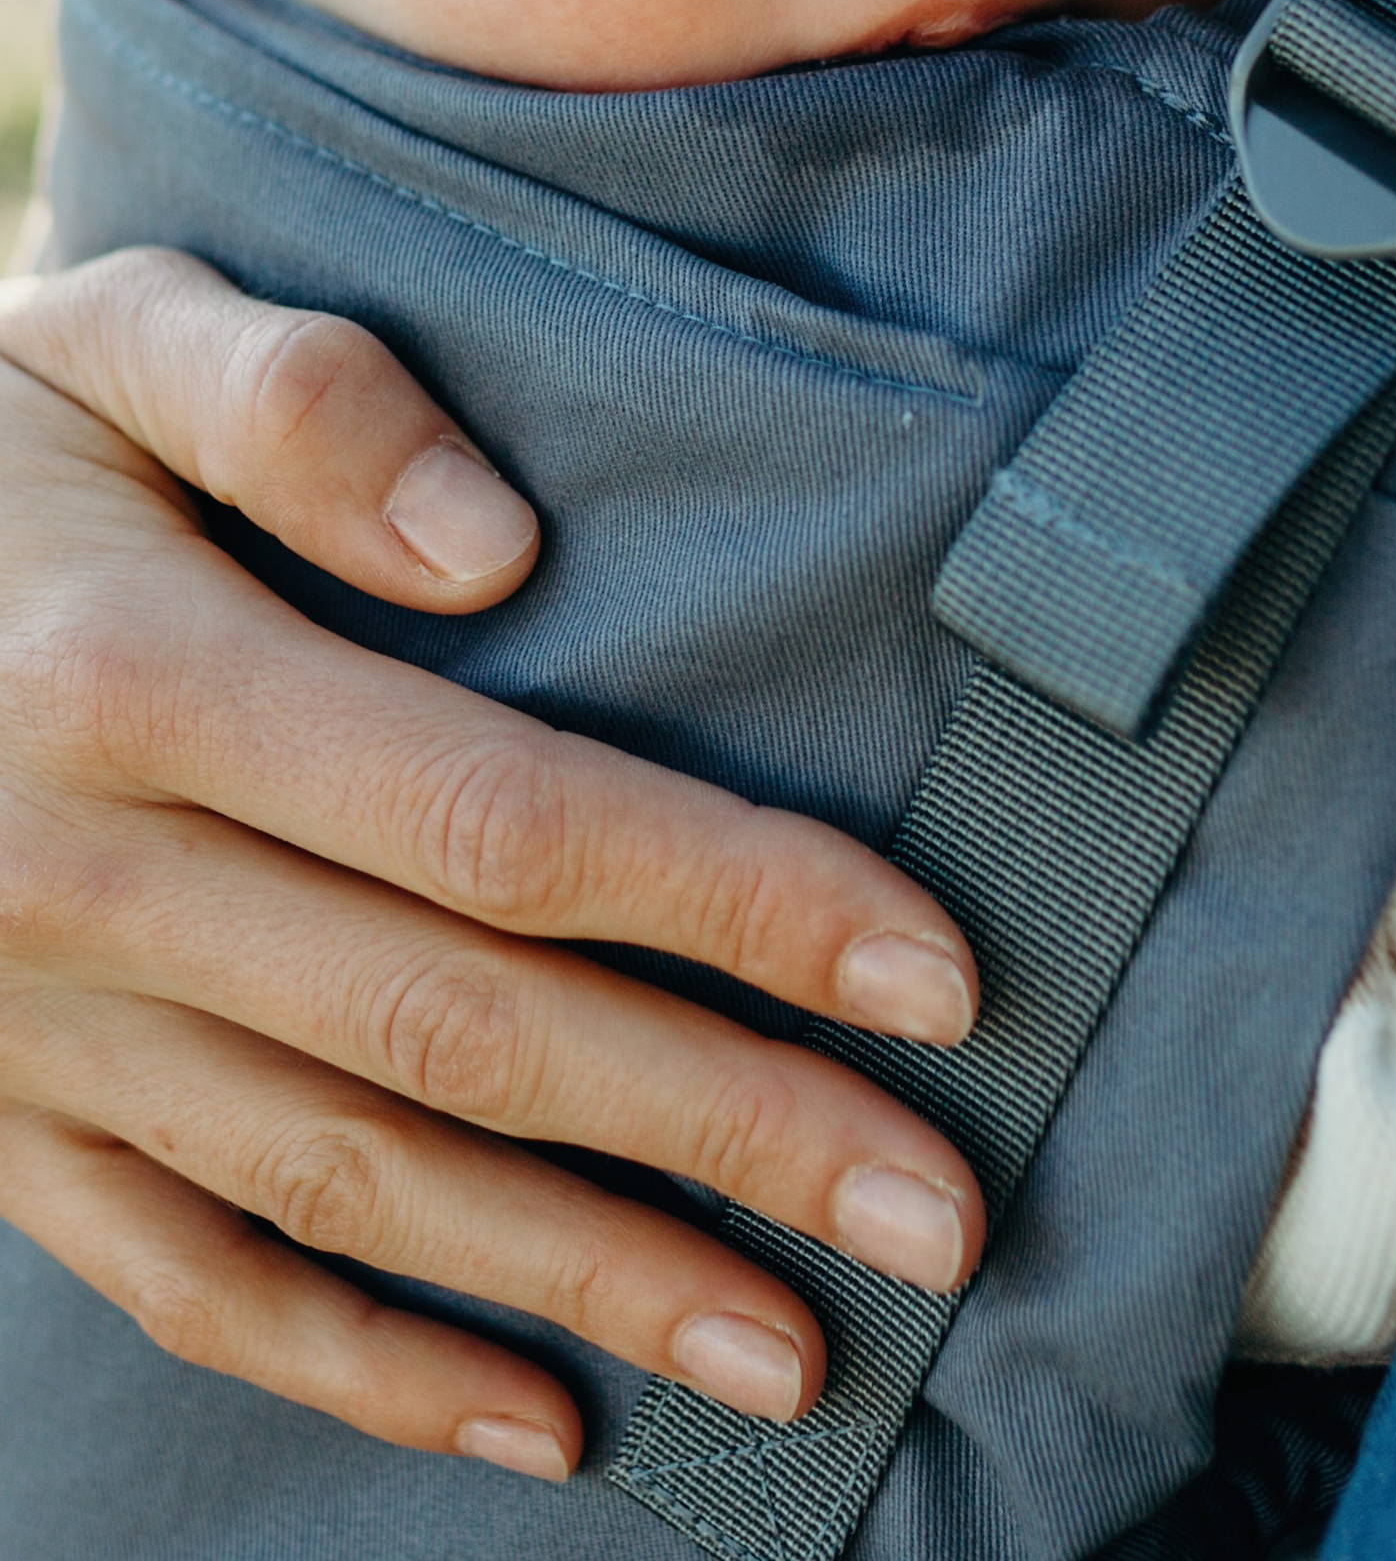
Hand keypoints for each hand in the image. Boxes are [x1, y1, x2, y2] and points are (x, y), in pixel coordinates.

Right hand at [0, 250, 982, 1484]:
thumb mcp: (107, 338)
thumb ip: (296, 399)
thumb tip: (495, 546)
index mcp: (136, 679)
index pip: (495, 816)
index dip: (728, 900)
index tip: (931, 972)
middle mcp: (84, 882)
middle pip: (461, 1028)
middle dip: (722, 1128)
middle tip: (937, 1212)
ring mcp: (34, 1032)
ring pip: (351, 1184)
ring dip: (587, 1281)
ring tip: (798, 1355)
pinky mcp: (4, 1125)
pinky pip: (191, 1283)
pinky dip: (369, 1372)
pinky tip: (539, 1422)